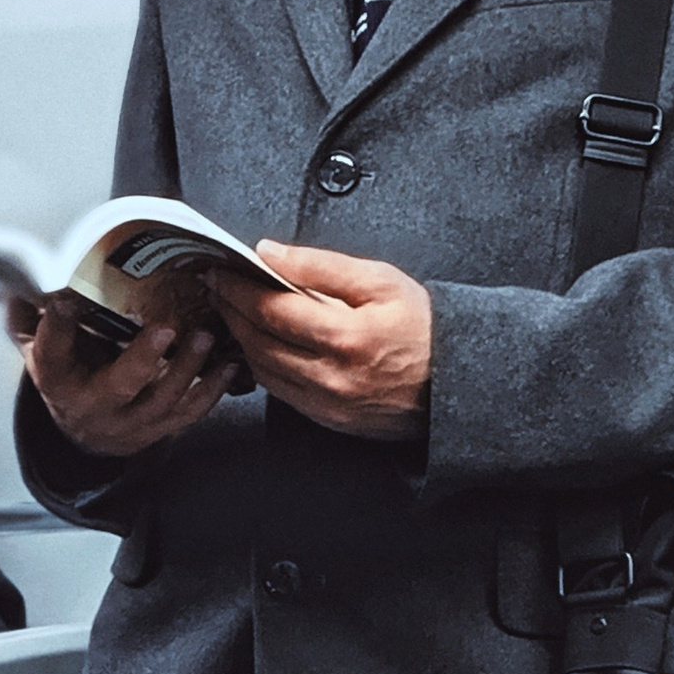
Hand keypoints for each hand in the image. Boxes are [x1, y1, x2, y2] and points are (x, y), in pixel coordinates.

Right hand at [24, 288, 236, 458]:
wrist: (85, 433)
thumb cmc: (67, 374)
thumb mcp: (37, 346)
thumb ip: (29, 312)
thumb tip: (21, 274)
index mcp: (58, 378)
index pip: (52, 349)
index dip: (58, 324)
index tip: (66, 296)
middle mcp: (94, 404)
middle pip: (119, 385)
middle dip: (143, 358)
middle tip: (165, 328)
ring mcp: (132, 421)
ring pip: (163, 400)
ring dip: (188, 368)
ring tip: (205, 336)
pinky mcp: (161, 428)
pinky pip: (191, 413)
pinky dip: (213, 389)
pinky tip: (229, 364)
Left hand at [210, 244, 432, 441]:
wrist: (456, 380)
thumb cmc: (424, 326)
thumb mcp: (379, 280)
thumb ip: (320, 266)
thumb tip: (270, 253)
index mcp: (345, 337)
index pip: (270, 310)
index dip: (237, 288)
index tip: (220, 271)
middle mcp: (331, 377)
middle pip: (258, 341)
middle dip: (230, 311)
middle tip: (216, 288)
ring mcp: (328, 404)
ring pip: (263, 370)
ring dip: (240, 339)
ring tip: (231, 311)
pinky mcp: (329, 420)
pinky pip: (280, 392)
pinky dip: (262, 365)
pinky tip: (258, 344)